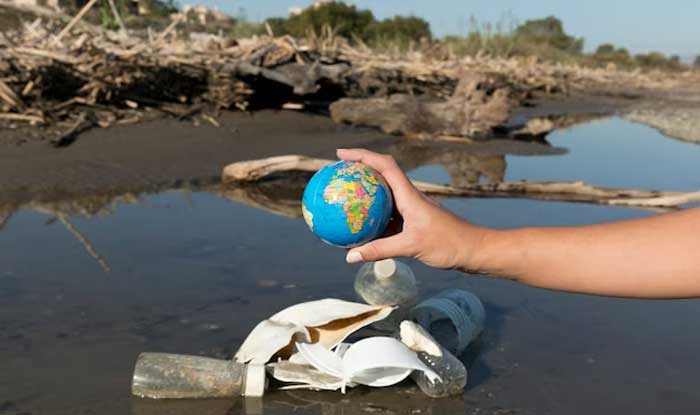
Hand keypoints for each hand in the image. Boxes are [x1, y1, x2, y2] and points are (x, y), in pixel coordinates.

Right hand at [338, 148, 487, 270]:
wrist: (474, 250)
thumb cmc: (448, 244)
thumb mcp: (411, 247)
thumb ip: (380, 250)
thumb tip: (350, 256)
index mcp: (410, 195)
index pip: (384, 166)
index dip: (362, 155)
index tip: (341, 153)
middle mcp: (409, 198)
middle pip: (380, 176)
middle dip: (358, 171)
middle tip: (336, 174)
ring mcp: (411, 210)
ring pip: (383, 198)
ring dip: (364, 196)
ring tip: (342, 200)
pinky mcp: (413, 223)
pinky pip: (387, 217)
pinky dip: (372, 220)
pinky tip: (358, 231)